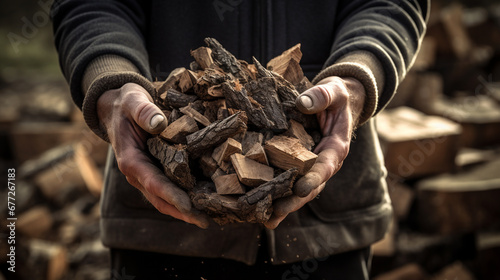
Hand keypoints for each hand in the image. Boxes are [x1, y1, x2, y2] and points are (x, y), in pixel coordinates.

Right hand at [97, 83, 208, 228]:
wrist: (117, 107)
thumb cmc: (126, 103)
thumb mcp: (133, 101)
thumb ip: (144, 111)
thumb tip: (159, 123)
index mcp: (130, 160)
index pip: (152, 183)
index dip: (170, 195)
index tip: (188, 206)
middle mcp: (137, 173)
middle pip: (160, 199)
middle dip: (182, 212)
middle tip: (205, 221)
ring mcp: (146, 175)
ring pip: (164, 199)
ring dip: (184, 211)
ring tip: (208, 217)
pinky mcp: (155, 171)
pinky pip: (169, 189)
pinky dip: (185, 198)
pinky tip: (203, 201)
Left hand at [264, 76, 365, 228]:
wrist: (335, 102)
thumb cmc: (335, 96)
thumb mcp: (334, 91)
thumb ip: (322, 96)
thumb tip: (302, 103)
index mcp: (336, 147)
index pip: (325, 166)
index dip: (314, 179)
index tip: (302, 190)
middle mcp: (324, 162)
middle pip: (310, 186)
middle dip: (293, 201)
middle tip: (275, 214)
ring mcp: (310, 166)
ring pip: (298, 189)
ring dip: (282, 204)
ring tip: (264, 219)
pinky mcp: (298, 165)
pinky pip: (288, 180)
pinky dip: (276, 193)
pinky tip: (260, 205)